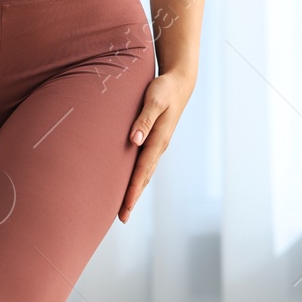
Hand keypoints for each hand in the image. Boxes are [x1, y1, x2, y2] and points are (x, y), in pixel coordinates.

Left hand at [119, 71, 193, 223]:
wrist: (180, 83)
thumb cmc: (164, 88)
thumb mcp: (154, 99)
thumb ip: (144, 119)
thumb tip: (135, 140)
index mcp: (159, 139)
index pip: (142, 170)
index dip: (133, 189)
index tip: (125, 206)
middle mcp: (159, 147)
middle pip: (144, 178)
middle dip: (133, 198)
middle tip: (121, 218)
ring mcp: (158, 146)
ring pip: (145, 174)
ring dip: (135, 191)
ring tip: (124, 209)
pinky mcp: (155, 142)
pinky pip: (145, 165)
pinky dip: (138, 179)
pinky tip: (131, 185)